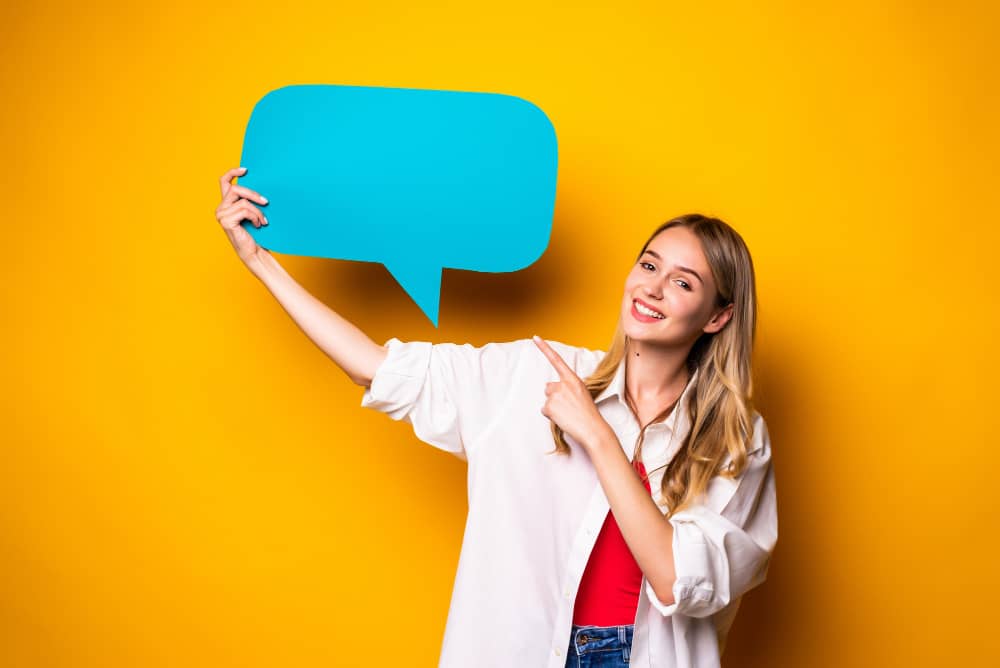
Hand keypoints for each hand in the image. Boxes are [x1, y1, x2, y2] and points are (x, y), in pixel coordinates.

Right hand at [215, 167, 269, 268]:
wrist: (255, 252)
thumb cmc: (256, 234)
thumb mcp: (253, 213)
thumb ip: (249, 200)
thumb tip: (260, 184)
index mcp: (226, 204)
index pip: (224, 182)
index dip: (233, 172)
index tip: (246, 170)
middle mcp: (220, 208)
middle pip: (235, 189)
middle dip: (253, 194)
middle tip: (266, 202)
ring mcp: (221, 215)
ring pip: (242, 201)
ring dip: (257, 211)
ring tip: (263, 221)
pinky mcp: (226, 221)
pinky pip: (244, 210)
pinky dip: (255, 217)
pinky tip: (258, 225)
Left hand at [532, 335, 610, 452]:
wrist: (592, 429)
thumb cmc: (588, 413)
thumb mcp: (581, 393)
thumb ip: (568, 387)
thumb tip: (551, 388)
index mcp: (573, 379)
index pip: (556, 360)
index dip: (544, 348)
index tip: (535, 337)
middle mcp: (563, 384)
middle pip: (548, 387)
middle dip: (554, 396)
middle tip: (568, 407)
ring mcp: (555, 395)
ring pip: (547, 400)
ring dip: (553, 407)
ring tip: (567, 414)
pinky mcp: (549, 406)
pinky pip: (544, 410)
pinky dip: (551, 416)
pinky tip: (563, 418)